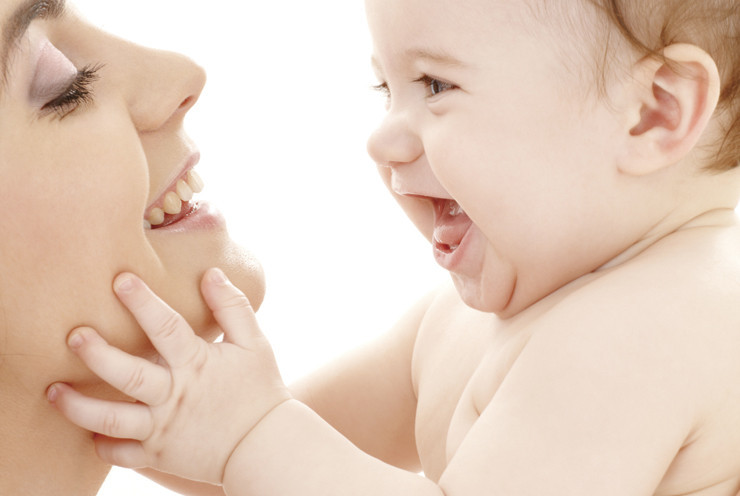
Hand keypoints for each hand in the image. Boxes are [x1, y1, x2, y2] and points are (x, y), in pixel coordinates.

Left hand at [47, 268, 290, 483]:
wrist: (266, 446)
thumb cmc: (260, 390)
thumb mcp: (254, 344)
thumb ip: (232, 307)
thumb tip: (210, 273)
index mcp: (197, 365)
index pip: (166, 327)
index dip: (143, 302)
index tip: (120, 279)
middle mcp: (174, 396)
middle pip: (128, 375)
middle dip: (97, 354)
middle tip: (73, 336)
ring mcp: (163, 429)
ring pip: (111, 420)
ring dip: (78, 406)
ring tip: (53, 391)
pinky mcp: (159, 455)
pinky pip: (121, 454)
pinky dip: (102, 445)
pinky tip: (87, 432)